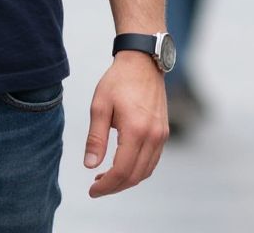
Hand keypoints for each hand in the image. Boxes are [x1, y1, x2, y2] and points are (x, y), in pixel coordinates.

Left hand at [84, 52, 168, 197]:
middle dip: (115, 187)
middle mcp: (153, 137)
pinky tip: (122, 166)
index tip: (92, 190)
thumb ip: (96, 138)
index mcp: (136, 130)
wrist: (142, 62)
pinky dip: (137, 170)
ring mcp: (161, 136)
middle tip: (96, 187)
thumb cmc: (118, 81)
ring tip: (106, 178)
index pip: (122, 170)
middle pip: (135, 176)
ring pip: (145, 171)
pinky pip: (152, 161)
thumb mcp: (99, 105)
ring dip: (126, 180)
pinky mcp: (163, 133)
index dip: (106, 185)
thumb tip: (90, 165)